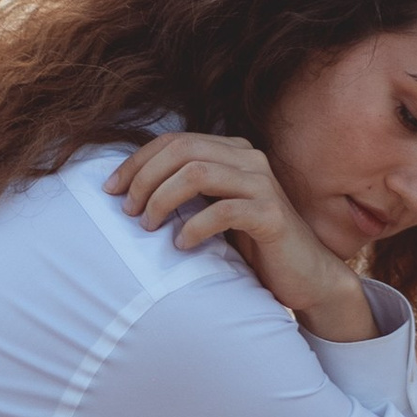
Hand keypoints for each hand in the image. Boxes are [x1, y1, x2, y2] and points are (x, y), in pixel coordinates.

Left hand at [107, 131, 375, 344]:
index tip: (111, 190)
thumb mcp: (214, 210)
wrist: (306, 276)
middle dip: (145, 178)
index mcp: (233, 152)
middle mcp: (249, 159)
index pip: (174, 141)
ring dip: (163, 198)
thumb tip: (131, 189)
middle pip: (182, 150)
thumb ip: (188, 192)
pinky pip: (223, 210)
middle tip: (127, 211)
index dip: (137, 162)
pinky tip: (181, 245)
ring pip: (198, 172)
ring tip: (148, 225)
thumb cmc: (253, 246)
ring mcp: (263, 185)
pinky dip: (194, 226)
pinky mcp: (271, 215)